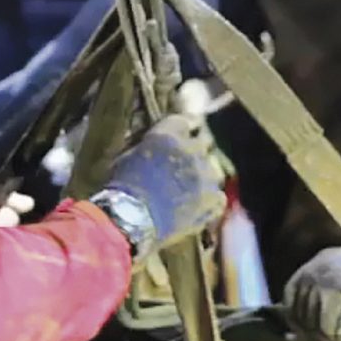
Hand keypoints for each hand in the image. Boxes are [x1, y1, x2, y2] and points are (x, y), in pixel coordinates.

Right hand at [92, 115, 227, 257]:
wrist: (132, 219)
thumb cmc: (122, 187)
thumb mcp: (128, 155)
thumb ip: (149, 146)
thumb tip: (153, 146)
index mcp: (170, 133)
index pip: (188, 121)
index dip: (187, 129)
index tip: (185, 134)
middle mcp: (194, 149)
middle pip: (203, 144)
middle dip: (194, 153)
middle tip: (182, 168)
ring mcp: (207, 175)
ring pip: (214, 170)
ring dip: (204, 177)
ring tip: (188, 192)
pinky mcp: (214, 199)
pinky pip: (217, 196)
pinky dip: (208, 201)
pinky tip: (194, 209)